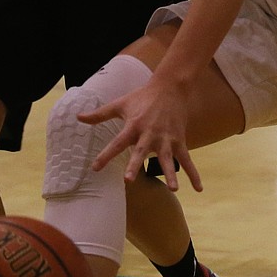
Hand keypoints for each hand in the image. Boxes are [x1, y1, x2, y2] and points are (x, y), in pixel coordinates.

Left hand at [79, 81, 201, 192]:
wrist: (169, 86)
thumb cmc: (142, 97)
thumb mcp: (120, 103)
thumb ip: (99, 114)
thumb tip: (78, 117)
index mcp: (133, 125)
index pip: (117, 142)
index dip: (105, 155)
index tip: (95, 168)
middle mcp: (149, 133)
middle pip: (140, 152)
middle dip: (135, 165)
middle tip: (129, 180)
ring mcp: (166, 138)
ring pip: (168, 158)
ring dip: (170, 174)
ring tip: (173, 189)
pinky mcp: (179, 140)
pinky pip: (187, 160)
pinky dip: (194, 174)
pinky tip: (198, 189)